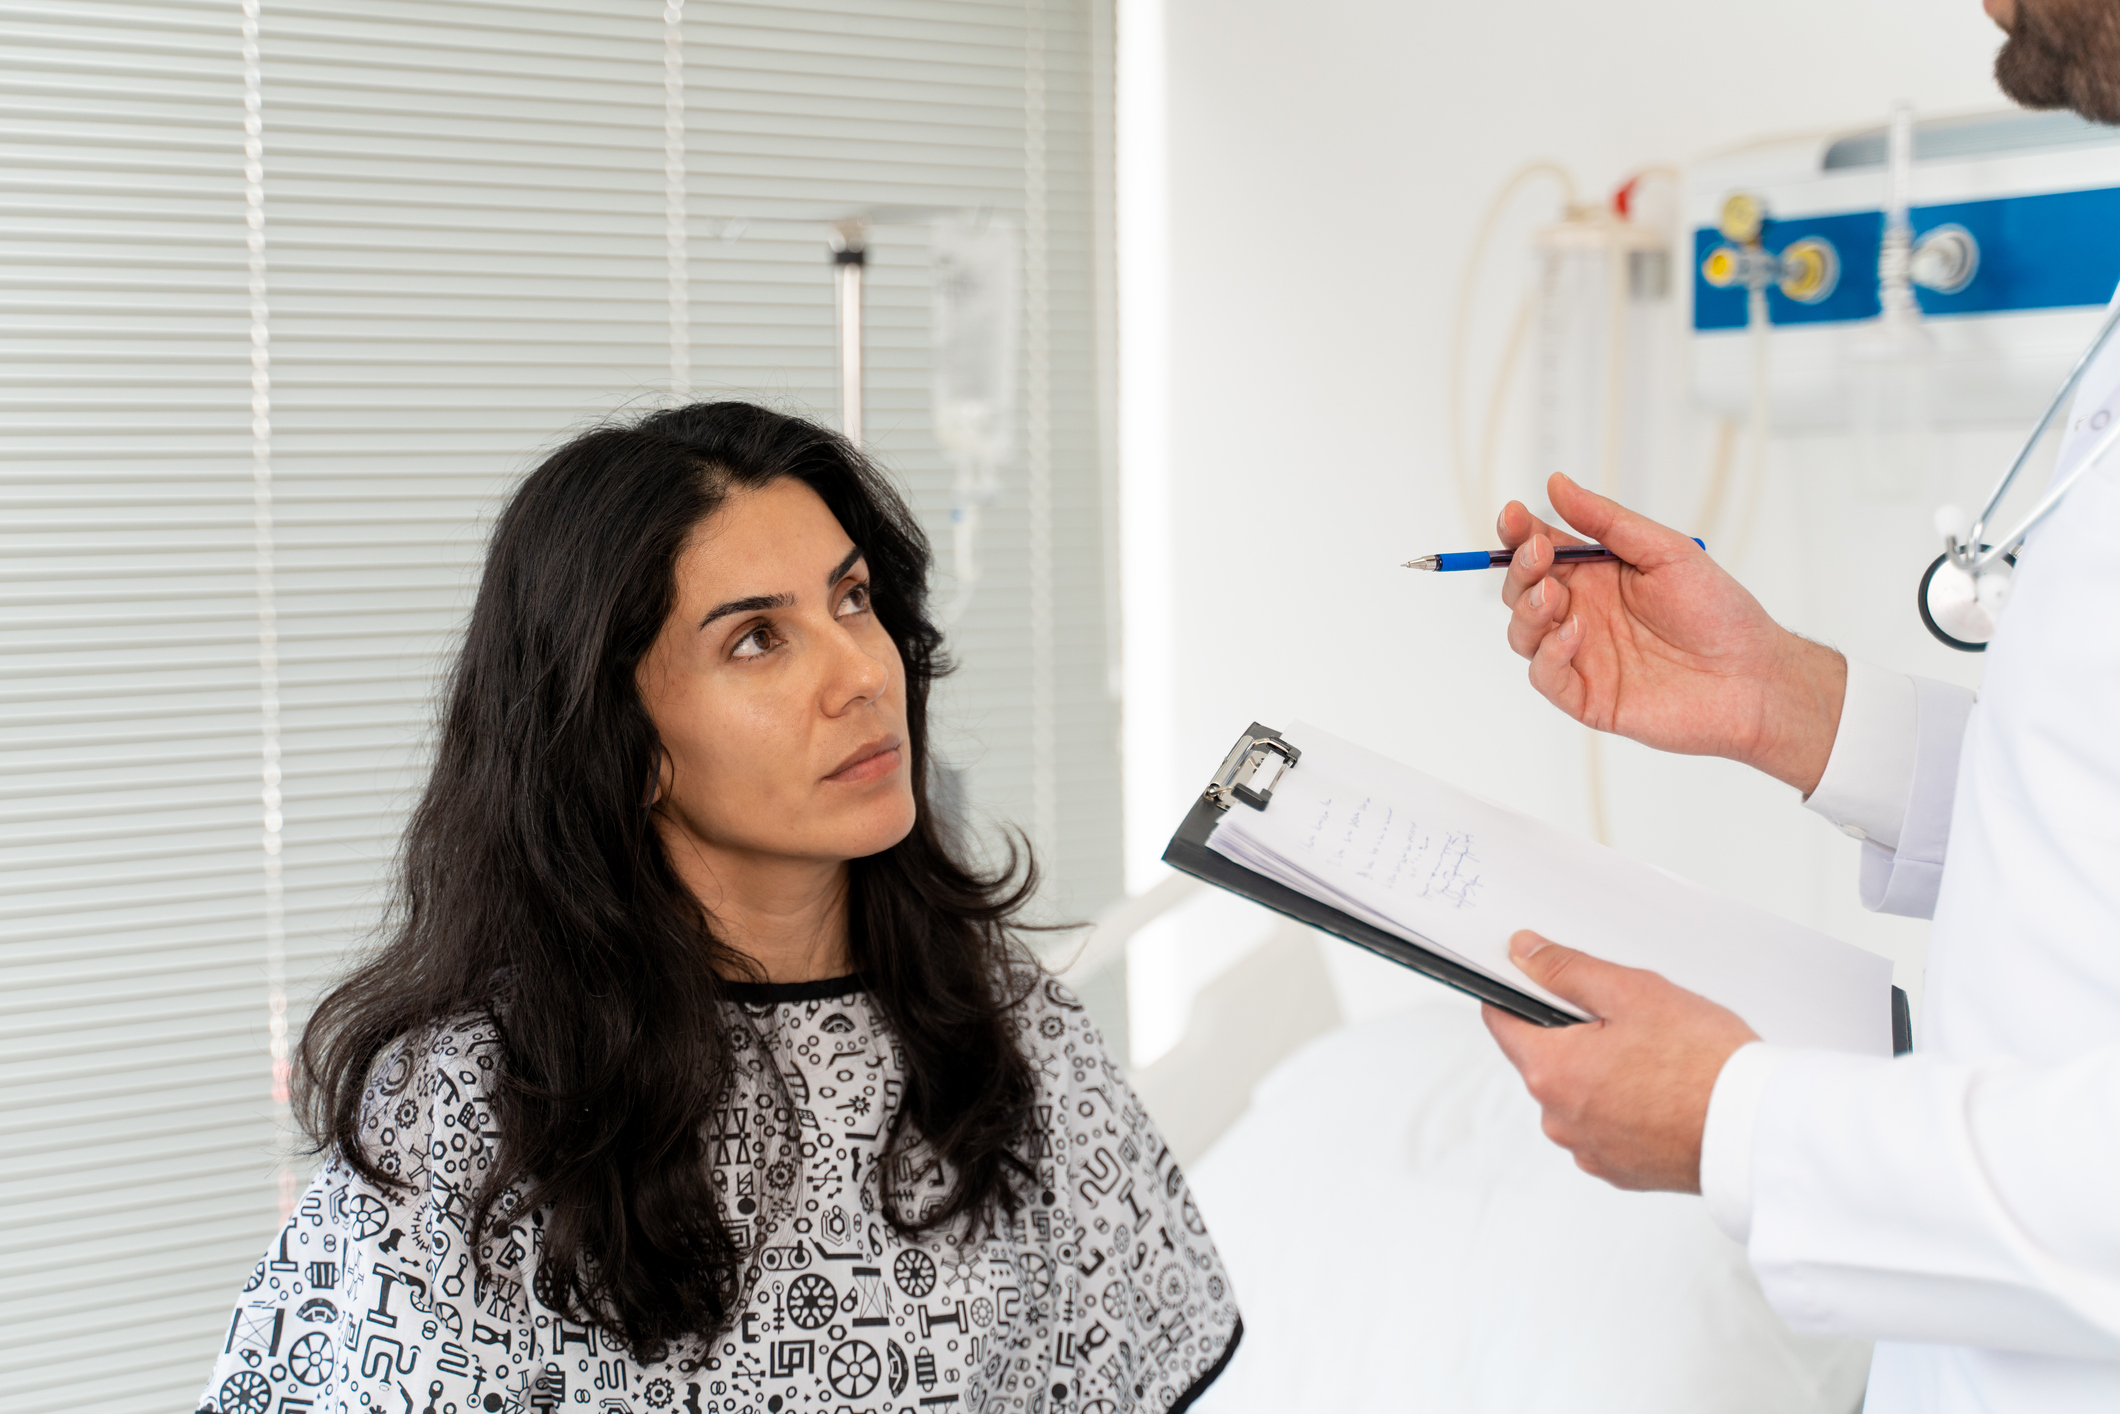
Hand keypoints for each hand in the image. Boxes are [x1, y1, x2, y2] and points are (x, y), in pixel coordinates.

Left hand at [1483, 930, 1759, 1192]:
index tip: (1536, 980)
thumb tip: (1523, 953)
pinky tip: (1662, 1093)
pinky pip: (1604, 1127)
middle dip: (1574, 1033)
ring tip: (1655, 1059)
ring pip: (1576, 1094)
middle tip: (1627, 1020)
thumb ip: (1566, 970)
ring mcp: (1588, 1150)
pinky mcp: (1619, 1170)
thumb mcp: (1631, 992)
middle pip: (1543, 1059)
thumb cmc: (1703, 1062)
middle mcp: (1558, 1119)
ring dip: (1599, 1074)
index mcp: (1550, 1072)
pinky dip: (1623, 1108)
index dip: (1516, 993)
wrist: (1756, 1130)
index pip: (1501, 1021)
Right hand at [1500, 473, 1845, 793]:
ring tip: (1554, 595)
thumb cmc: (1718, 612)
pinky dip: (1548, 653)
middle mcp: (1581, 613)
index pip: (1541, 550)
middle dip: (1520, 569)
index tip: (1513, 515)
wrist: (1752, 676)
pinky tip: (1574, 633)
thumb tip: (1556, 484)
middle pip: (1522, 589)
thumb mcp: (1665, 551)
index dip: (1519, 532)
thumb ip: (1608, 521)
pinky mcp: (1585, 696)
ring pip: (1523, 632)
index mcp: (1596, 575)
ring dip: (1526, 609)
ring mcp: (1580, 655)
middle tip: (1539, 555)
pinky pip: (1544, 675)